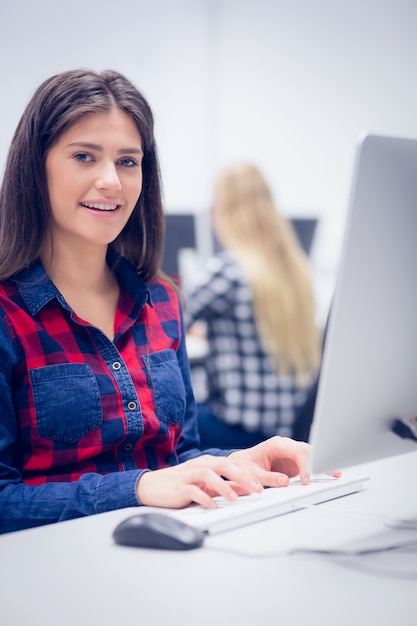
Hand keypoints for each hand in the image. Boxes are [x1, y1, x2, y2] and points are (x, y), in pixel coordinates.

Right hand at [136, 454, 262, 509]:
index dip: (248, 473)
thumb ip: (224, 486)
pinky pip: (192, 491)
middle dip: (241, 477)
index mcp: (208, 463)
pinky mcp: (178, 487)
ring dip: (223, 486)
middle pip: (223, 465)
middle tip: (256, 489)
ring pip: (208, 474)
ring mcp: (188, 475)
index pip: (232, 464)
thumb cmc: (181, 484)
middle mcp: (199, 465)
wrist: (151, 486)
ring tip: (235, 499)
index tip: (263, 485)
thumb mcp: (205, 485)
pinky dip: (203, 498)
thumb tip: (245, 490)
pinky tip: (212, 506)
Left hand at [229, 436, 341, 486]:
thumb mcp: (253, 474)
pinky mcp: (295, 462)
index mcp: (276, 445)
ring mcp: (292, 453)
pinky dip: (319, 468)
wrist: (239, 464)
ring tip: (336, 474)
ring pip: (312, 455)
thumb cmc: (244, 466)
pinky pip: (309, 463)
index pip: (296, 452)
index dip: (304, 465)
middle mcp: (286, 446)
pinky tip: (330, 474)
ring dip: (323, 464)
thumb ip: (268, 478)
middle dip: (320, 461)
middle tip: (332, 473)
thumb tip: (284, 482)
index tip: (307, 480)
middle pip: (308, 450)